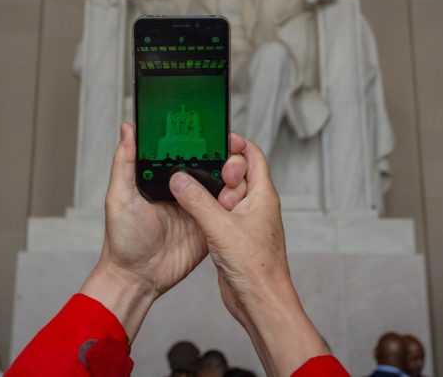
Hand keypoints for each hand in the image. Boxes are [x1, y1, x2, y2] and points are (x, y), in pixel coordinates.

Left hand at [81, 123, 248, 340]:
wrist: (137, 279)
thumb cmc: (122, 239)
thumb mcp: (120, 197)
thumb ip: (124, 162)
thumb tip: (127, 128)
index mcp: (162, 176)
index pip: (186, 150)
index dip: (201, 139)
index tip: (216, 128)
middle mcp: (183, 187)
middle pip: (210, 164)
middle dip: (225, 157)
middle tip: (229, 156)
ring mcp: (198, 206)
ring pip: (223, 184)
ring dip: (232, 178)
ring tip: (233, 176)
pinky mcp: (209, 226)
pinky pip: (226, 211)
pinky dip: (234, 203)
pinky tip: (236, 198)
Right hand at [169, 136, 328, 376]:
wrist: (261, 303)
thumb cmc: (255, 267)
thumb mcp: (220, 227)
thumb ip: (197, 200)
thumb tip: (179, 179)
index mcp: (263, 194)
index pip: (253, 156)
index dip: (236, 144)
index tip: (217, 138)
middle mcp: (256, 204)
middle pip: (238, 172)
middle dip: (219, 169)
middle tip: (203, 171)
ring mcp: (246, 221)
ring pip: (227, 194)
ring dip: (211, 191)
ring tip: (195, 191)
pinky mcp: (235, 236)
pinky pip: (221, 213)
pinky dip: (208, 208)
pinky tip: (193, 211)